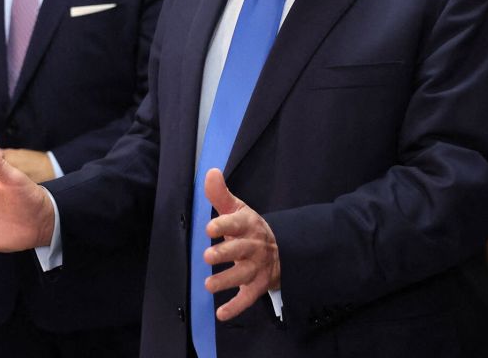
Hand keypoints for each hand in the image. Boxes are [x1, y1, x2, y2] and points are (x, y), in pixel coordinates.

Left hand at [201, 169, 280, 321]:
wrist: (280, 250)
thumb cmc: (249, 228)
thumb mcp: (237, 209)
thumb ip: (220, 194)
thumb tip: (210, 172)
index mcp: (248, 225)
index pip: (236, 224)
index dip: (224, 225)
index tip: (210, 227)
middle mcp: (253, 247)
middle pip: (240, 250)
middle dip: (224, 253)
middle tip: (207, 256)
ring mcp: (256, 268)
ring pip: (242, 275)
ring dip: (226, 280)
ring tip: (209, 285)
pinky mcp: (257, 286)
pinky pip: (248, 299)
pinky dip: (236, 308)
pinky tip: (221, 314)